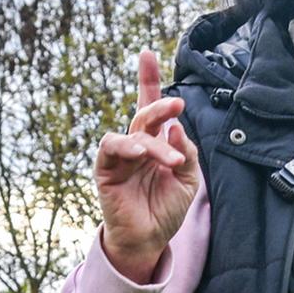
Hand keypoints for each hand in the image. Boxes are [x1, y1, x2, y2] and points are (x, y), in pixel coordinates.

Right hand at [92, 50, 200, 282]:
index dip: (148, 80)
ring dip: (153, 142)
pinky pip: (111, 147)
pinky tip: (140, 154)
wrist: (149, 240)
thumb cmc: (166, 209)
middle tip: (178, 105)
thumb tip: (175, 127)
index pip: (151, 107)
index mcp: (155, 143)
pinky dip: (126, 146)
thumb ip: (185, 152)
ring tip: (172, 161)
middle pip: (145, 114)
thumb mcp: (187, 179)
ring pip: (134, 133)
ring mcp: (121, 156)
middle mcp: (137, 145)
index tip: (147, 53)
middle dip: (160, 106)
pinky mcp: (106, 169)